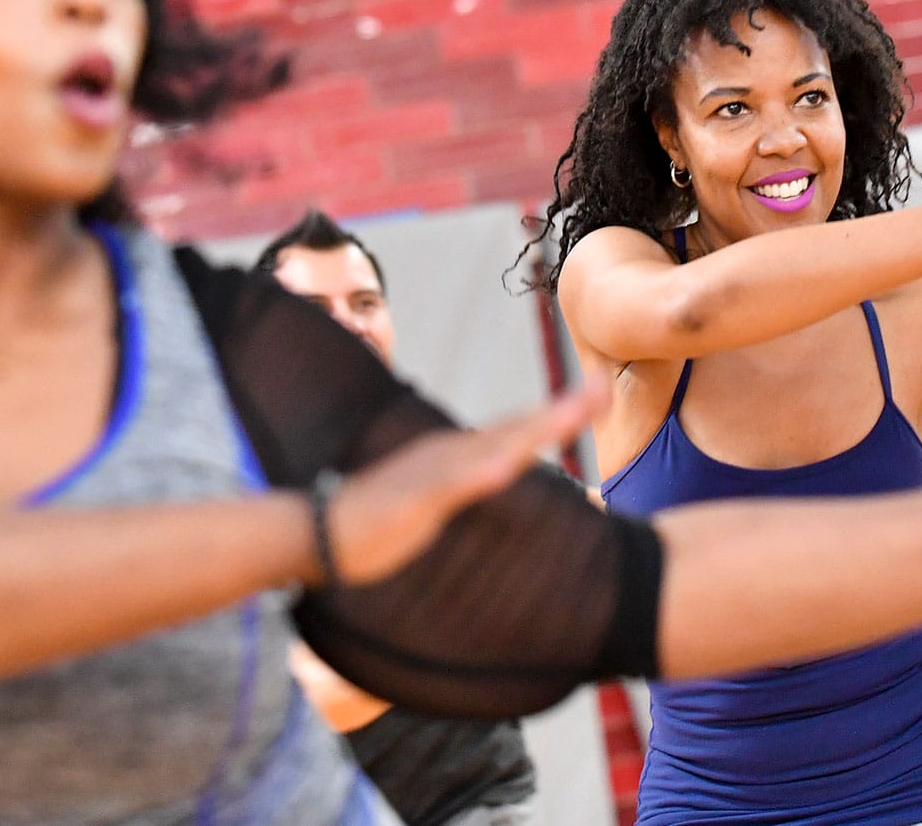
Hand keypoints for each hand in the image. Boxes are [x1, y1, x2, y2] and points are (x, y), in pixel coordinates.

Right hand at [325, 376, 610, 585]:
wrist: (317, 534)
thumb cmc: (377, 520)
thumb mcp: (435, 501)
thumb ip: (466, 489)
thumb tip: (500, 479)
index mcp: (458, 455)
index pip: (518, 430)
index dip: (560, 412)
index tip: (600, 393)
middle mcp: (450, 454)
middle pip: (515, 429)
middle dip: (562, 410)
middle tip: (604, 387)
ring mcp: (431, 474)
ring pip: (492, 449)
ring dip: (533, 430)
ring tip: (573, 413)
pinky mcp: (410, 500)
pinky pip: (448, 487)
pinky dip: (477, 475)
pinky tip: (504, 466)